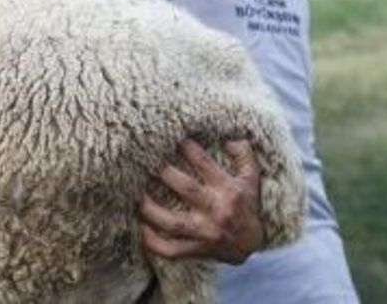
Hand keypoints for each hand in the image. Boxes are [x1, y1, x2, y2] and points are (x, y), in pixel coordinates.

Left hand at [140, 138, 264, 263]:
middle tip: (146, 160)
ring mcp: (204, 233)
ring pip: (173, 223)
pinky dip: (153, 242)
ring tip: (135, 195)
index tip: (172, 136)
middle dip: (165, 173)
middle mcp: (216, 211)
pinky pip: (170, 250)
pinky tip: (140, 227)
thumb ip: (243, 155)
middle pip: (187, 190)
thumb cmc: (246, 205)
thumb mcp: (251, 178)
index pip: (205, 164)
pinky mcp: (195, 249)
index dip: (187, 148)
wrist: (250, 244)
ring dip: (151, 210)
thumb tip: (229, 138)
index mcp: (228, 190)